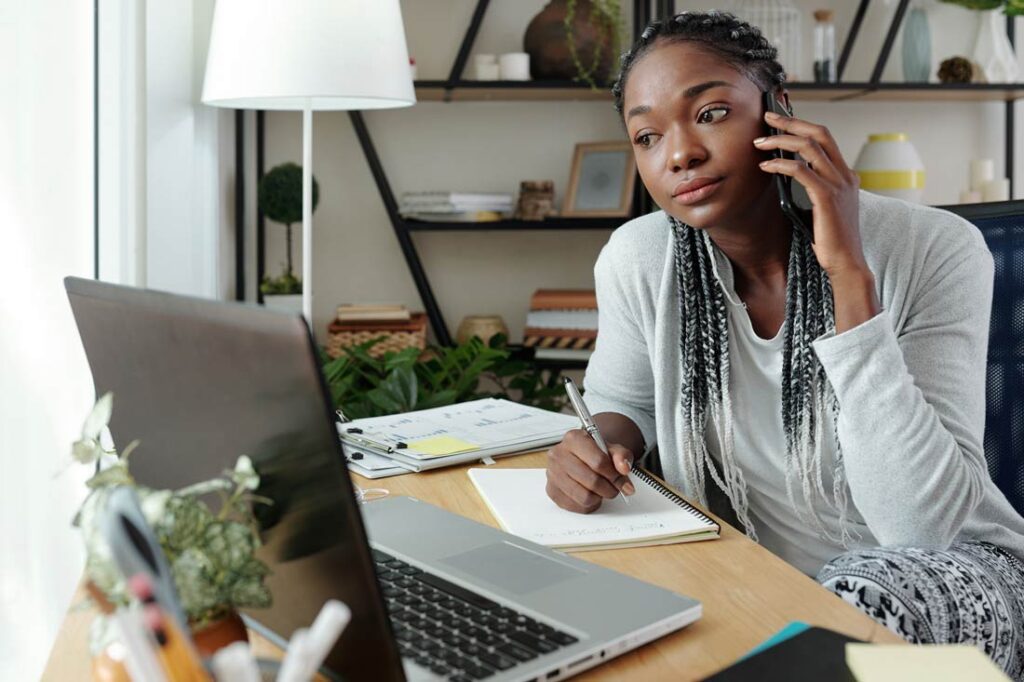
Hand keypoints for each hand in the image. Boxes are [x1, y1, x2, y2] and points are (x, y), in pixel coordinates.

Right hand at [545, 429, 634, 513]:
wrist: (580, 457)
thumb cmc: (595, 453)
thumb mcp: (612, 449)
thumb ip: (621, 456)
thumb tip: (624, 468)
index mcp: (573, 439)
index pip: (599, 462)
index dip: (615, 475)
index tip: (622, 481)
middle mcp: (558, 454)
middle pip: (592, 481)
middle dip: (609, 489)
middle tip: (614, 488)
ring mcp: (552, 474)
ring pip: (584, 497)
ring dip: (599, 497)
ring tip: (601, 490)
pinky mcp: (552, 491)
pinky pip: (576, 506)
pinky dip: (588, 504)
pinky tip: (590, 494)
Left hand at [754, 110, 865, 278]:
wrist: (846, 263)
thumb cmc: (831, 241)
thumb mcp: (823, 209)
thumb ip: (813, 189)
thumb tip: (787, 175)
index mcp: (847, 176)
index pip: (826, 139)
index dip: (803, 126)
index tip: (781, 121)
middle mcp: (845, 175)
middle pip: (820, 133)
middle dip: (792, 121)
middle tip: (768, 116)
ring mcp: (839, 184)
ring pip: (809, 147)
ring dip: (781, 140)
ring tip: (760, 142)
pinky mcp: (826, 197)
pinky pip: (800, 170)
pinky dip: (780, 164)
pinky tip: (765, 166)